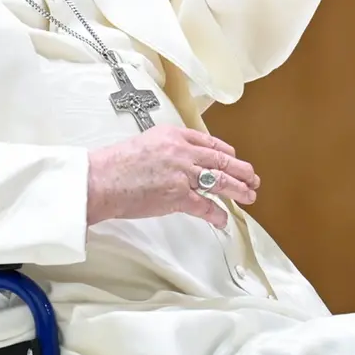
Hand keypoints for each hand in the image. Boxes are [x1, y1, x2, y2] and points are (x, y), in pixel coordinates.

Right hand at [86, 126, 259, 229]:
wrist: (102, 179)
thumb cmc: (116, 164)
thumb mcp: (145, 143)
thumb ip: (166, 150)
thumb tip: (178, 162)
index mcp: (174, 135)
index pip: (208, 142)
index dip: (225, 152)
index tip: (234, 158)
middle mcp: (183, 152)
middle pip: (220, 160)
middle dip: (240, 170)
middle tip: (252, 177)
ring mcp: (183, 174)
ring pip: (219, 181)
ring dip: (237, 190)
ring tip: (249, 196)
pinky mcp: (178, 196)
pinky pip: (204, 206)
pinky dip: (216, 214)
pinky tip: (223, 219)